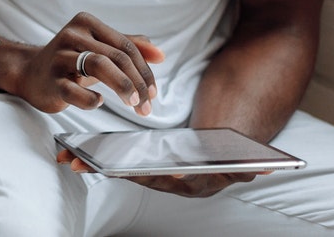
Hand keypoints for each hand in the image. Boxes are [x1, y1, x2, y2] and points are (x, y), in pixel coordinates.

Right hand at [9, 12, 163, 115]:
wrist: (29, 73)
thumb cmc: (70, 62)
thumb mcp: (98, 50)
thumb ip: (128, 48)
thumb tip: (160, 54)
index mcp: (86, 23)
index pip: (126, 46)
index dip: (144, 70)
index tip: (153, 93)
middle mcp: (72, 35)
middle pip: (116, 56)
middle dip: (137, 83)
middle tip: (147, 105)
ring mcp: (59, 57)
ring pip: (99, 66)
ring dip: (123, 87)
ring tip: (134, 104)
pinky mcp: (51, 80)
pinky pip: (75, 90)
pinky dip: (92, 99)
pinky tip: (99, 101)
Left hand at [54, 150, 264, 197]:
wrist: (225, 147)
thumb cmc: (230, 149)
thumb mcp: (241, 159)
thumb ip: (249, 165)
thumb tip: (267, 167)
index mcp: (194, 183)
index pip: (169, 181)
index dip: (148, 176)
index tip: (127, 169)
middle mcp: (172, 185)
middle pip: (136, 178)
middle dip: (106, 171)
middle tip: (79, 164)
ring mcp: (156, 179)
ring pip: (122, 172)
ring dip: (94, 166)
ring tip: (66, 158)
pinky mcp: (144, 168)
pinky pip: (119, 164)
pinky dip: (97, 160)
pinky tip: (71, 154)